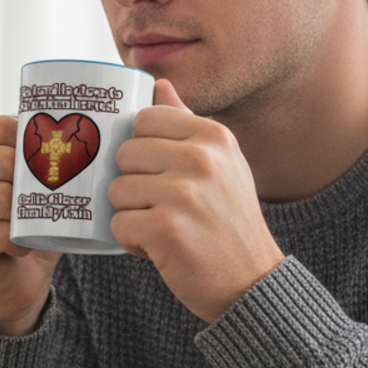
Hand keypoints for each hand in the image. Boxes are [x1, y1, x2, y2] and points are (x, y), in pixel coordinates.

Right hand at [0, 115, 60, 335]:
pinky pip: (0, 233)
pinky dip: (20, 244)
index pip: (0, 128)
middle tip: (44, 201)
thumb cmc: (24, 228)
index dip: (32, 142)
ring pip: (0, 197)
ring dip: (26, 217)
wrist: (11, 284)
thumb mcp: (30, 186)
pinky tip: (19, 250)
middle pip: (1, 160)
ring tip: (28, 229)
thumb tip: (73, 131)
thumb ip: (38, 158)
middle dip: (33, 181)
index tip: (51, 162)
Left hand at [110, 80, 284, 322]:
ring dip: (132, 215)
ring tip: (164, 228)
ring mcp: (183, 194)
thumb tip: (158, 84)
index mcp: (213, 136)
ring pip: (116, 191)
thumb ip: (187, 123)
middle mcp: (201, 159)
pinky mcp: (165, 229)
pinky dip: (132, 242)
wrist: (251, 283)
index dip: (142, 149)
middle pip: (124, 154)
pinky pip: (118, 225)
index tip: (160, 173)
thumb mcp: (222, 164)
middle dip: (134, 184)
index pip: (144, 119)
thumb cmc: (230, 222)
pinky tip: (159, 248)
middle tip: (163, 207)